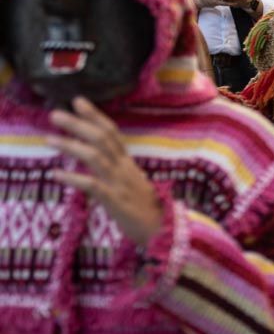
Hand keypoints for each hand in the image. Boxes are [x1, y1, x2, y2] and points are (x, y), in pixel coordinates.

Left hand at [46, 97, 162, 246]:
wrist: (163, 232)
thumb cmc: (146, 209)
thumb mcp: (133, 183)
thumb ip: (118, 169)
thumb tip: (99, 157)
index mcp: (128, 164)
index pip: (112, 133)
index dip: (95, 116)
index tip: (78, 100)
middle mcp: (124, 169)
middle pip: (102, 139)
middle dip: (78, 125)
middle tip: (55, 114)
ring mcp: (120, 184)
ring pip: (96, 157)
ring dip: (72, 146)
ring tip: (49, 138)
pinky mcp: (115, 201)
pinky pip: (92, 186)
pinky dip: (73, 178)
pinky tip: (56, 173)